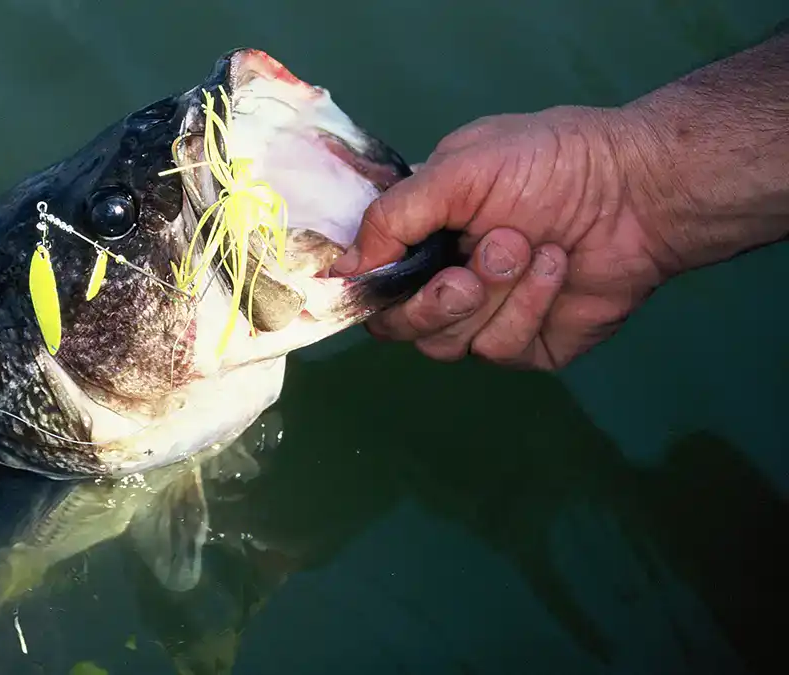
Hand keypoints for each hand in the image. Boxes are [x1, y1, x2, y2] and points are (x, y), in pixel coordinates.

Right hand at [331, 105, 676, 369]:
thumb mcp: (458, 169)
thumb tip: (340, 269)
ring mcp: (483, 318)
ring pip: (446, 344)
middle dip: (430, 304)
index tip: (368, 284)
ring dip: (490, 295)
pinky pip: (501, 348)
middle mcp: (443, 281)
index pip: (367, 280)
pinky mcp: (526, 346)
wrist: (637, 191)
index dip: (361, 288)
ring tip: (529, 248)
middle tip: (465, 277)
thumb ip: (393, 217)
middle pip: (397, 327)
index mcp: (420, 237)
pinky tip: (556, 268)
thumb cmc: (548, 163)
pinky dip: (528, 306)